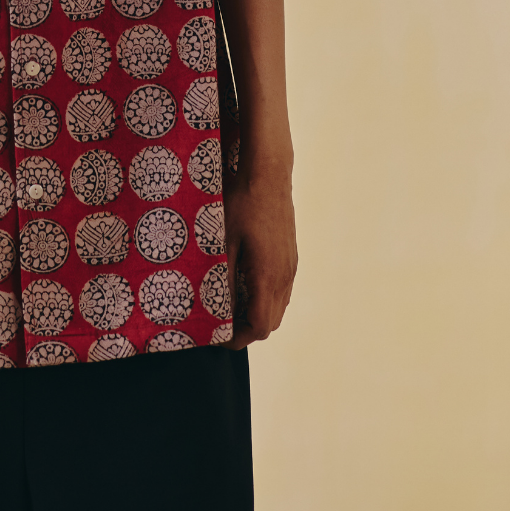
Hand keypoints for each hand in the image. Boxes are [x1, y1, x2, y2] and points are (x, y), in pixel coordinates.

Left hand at [224, 165, 296, 350]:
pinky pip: (282, 289)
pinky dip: (265, 298)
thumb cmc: (242, 203)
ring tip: (230, 306)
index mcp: (268, 276)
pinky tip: (245, 284)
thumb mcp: (224, 241)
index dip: (238, 338)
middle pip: (270, 322)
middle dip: (246, 329)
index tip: (219, 336)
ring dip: (256, 314)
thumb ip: (224, 278)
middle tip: (220, 323)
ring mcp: (290, 265)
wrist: (268, 172)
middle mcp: (284, 275)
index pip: (259, 326)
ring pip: (278, 306)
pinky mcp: (291, 254)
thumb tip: (218, 309)